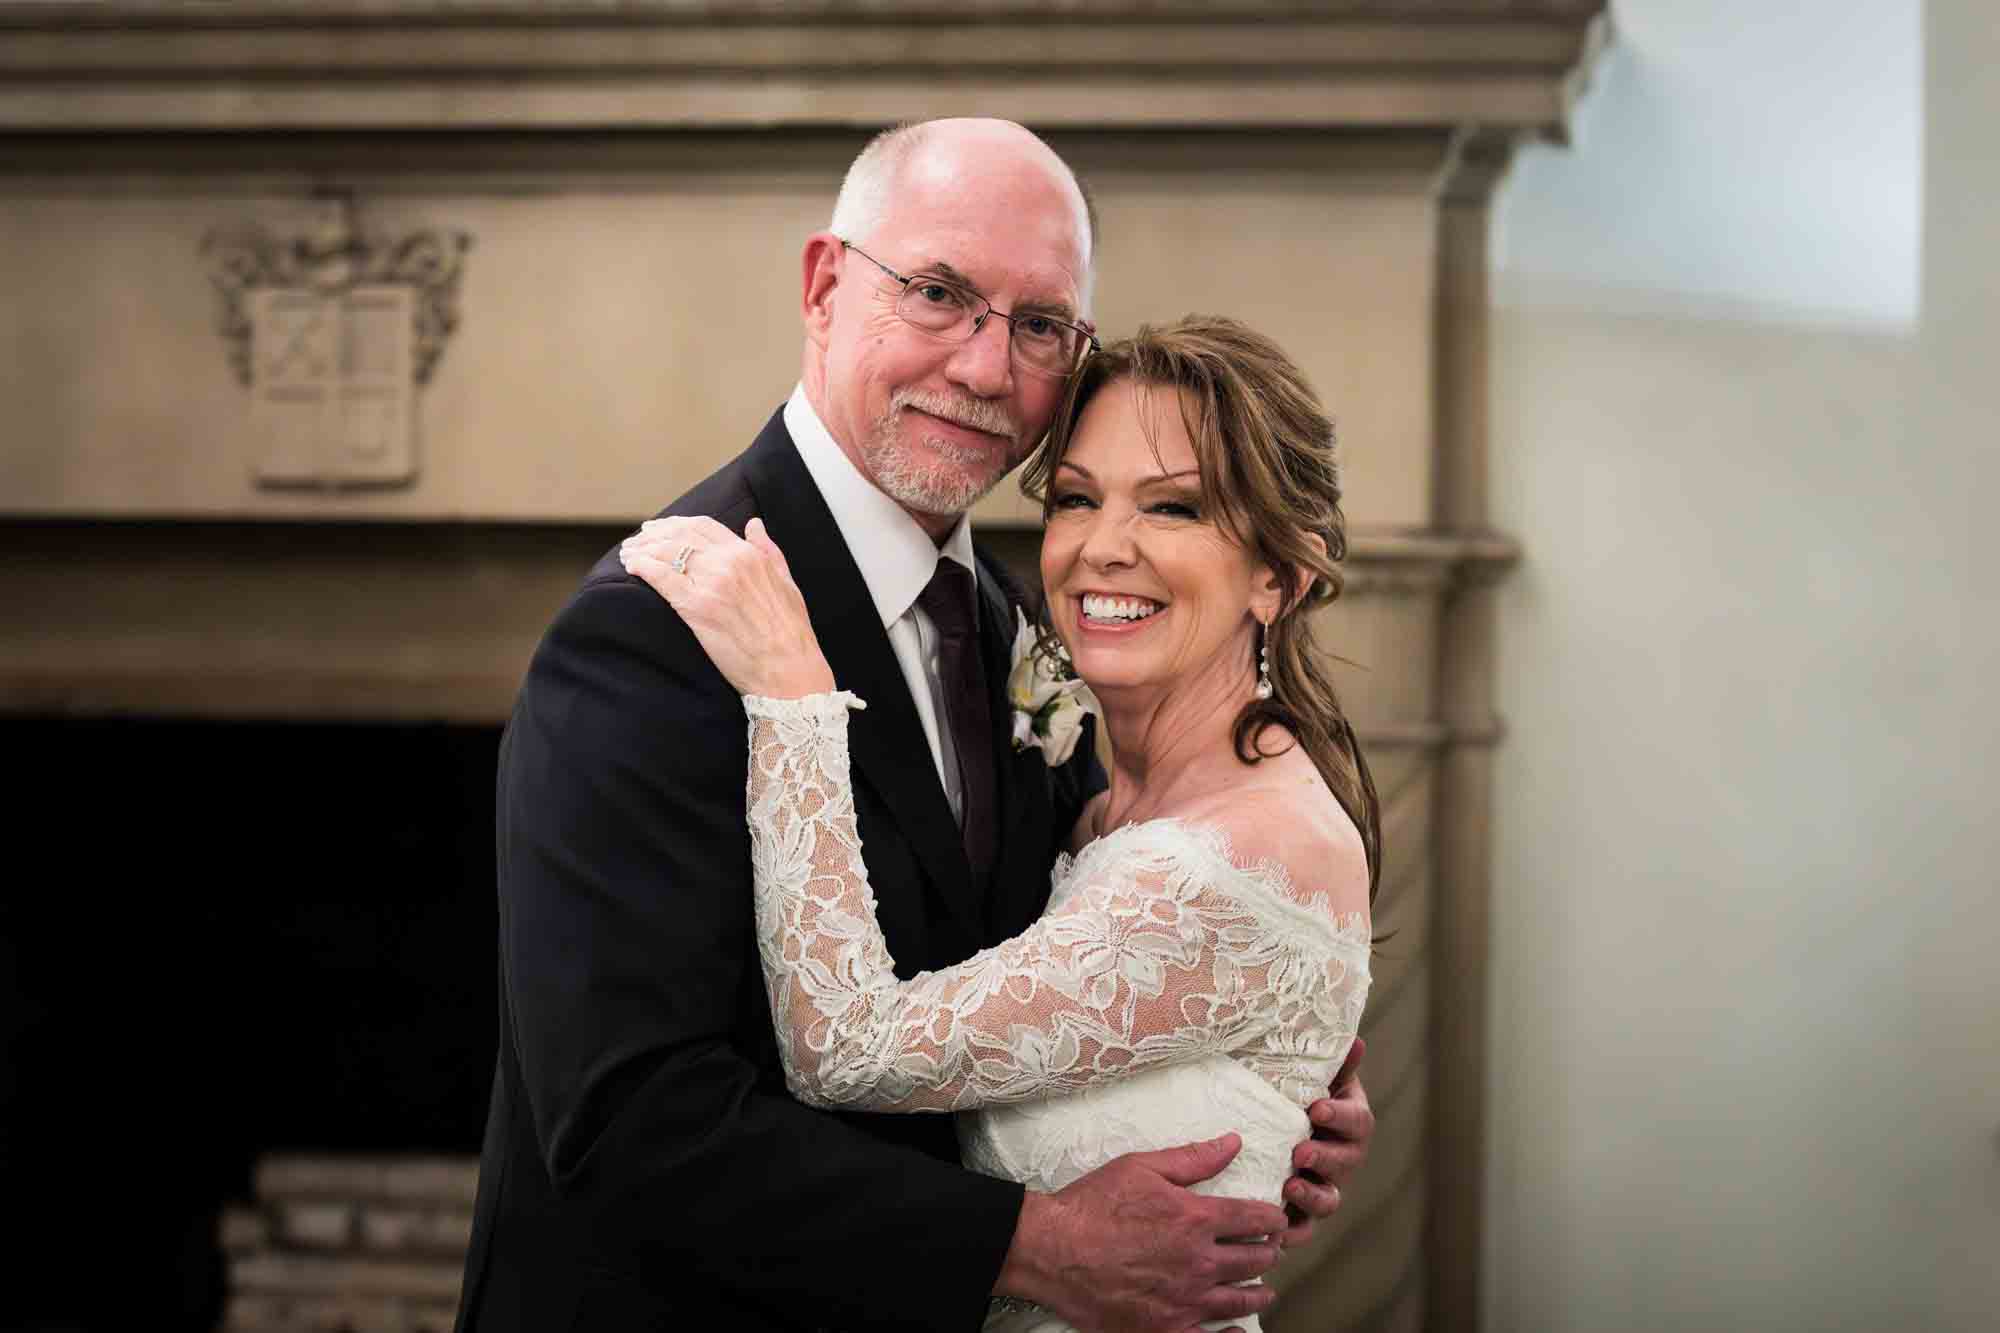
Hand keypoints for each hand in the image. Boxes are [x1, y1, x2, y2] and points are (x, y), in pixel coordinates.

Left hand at [620, 515, 835, 698]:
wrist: (788, 669)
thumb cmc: (791, 633)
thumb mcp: (786, 582)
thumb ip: (767, 550)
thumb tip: (754, 524)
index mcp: (749, 555)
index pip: (704, 526)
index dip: (677, 524)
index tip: (661, 529)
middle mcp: (729, 562)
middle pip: (681, 536)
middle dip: (654, 535)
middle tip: (638, 540)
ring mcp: (712, 583)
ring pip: (667, 553)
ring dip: (642, 550)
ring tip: (629, 554)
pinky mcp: (697, 607)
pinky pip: (662, 578)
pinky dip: (643, 567)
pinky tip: (632, 567)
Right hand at [996, 1133, 1287, 1332]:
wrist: (1052, 1250)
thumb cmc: (1093, 1205)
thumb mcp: (1141, 1167)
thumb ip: (1193, 1158)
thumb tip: (1233, 1143)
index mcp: (1195, 1219)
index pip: (1254, 1219)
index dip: (1272, 1219)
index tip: (1277, 1220)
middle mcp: (1199, 1261)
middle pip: (1254, 1260)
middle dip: (1269, 1253)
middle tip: (1271, 1251)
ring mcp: (1184, 1300)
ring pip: (1240, 1299)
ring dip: (1258, 1292)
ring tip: (1264, 1290)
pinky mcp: (1165, 1329)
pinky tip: (1238, 1331)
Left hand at [1279, 1036, 1374, 1249]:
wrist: (1268, 1124)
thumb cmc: (1292, 1093)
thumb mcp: (1309, 1073)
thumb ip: (1331, 1060)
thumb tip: (1354, 1038)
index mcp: (1348, 1120)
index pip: (1357, 1120)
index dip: (1340, 1116)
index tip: (1318, 1108)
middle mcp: (1343, 1156)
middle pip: (1346, 1162)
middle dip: (1325, 1158)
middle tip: (1301, 1152)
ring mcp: (1324, 1186)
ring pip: (1329, 1200)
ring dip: (1312, 1196)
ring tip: (1290, 1187)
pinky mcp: (1302, 1213)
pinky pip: (1302, 1228)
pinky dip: (1292, 1232)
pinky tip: (1274, 1232)